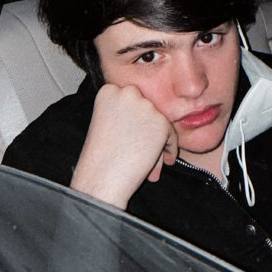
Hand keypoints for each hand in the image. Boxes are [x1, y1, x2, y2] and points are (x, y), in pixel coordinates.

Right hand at [70, 84, 177, 208]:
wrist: (100, 180)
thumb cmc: (100, 158)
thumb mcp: (108, 125)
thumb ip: (127, 115)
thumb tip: (149, 120)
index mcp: (109, 91)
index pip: (130, 99)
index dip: (134, 117)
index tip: (133, 131)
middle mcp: (128, 93)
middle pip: (146, 108)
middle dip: (147, 127)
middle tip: (143, 146)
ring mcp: (145, 106)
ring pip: (159, 122)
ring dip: (159, 140)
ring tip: (153, 160)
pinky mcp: (161, 122)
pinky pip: (172, 135)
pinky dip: (170, 147)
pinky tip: (166, 160)